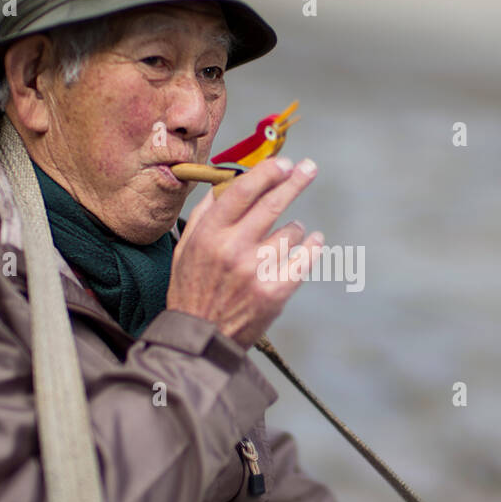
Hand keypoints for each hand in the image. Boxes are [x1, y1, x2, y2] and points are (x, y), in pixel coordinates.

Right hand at [166, 157, 323, 348]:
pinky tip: (313, 241)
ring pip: (291, 232)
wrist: (201, 337)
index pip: (243, 191)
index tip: (283, 163)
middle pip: (272, 204)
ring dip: (295, 229)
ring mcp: (255, 272)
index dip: (267, 172)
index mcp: (209, 234)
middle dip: (295, 181)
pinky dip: (312, 246)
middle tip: (309, 168)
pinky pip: (305, 258)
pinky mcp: (274, 292)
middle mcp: (232, 249)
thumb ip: (206, 213)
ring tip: (289, 234)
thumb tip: (226, 181)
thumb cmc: (192, 288)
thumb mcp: (187, 247)